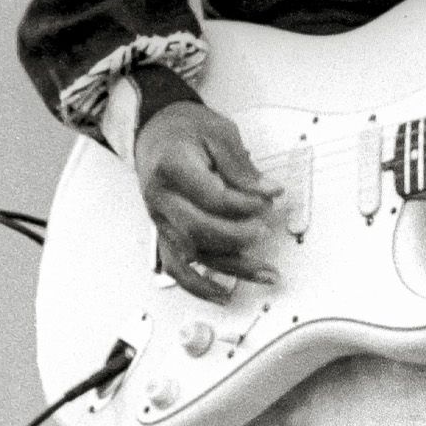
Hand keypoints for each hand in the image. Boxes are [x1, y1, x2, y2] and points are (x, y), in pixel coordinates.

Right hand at [135, 101, 279, 300]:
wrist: (156, 131)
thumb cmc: (186, 131)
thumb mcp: (220, 133)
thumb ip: (243, 166)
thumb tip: (269, 191)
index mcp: (172, 168)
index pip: (212, 197)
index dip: (245, 203)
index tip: (269, 199)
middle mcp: (161, 198)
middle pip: (198, 230)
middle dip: (238, 236)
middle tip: (265, 230)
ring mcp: (161, 219)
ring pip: (192, 254)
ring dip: (231, 268)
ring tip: (266, 274)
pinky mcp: (166, 232)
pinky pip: (177, 267)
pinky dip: (199, 285)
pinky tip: (223, 294)